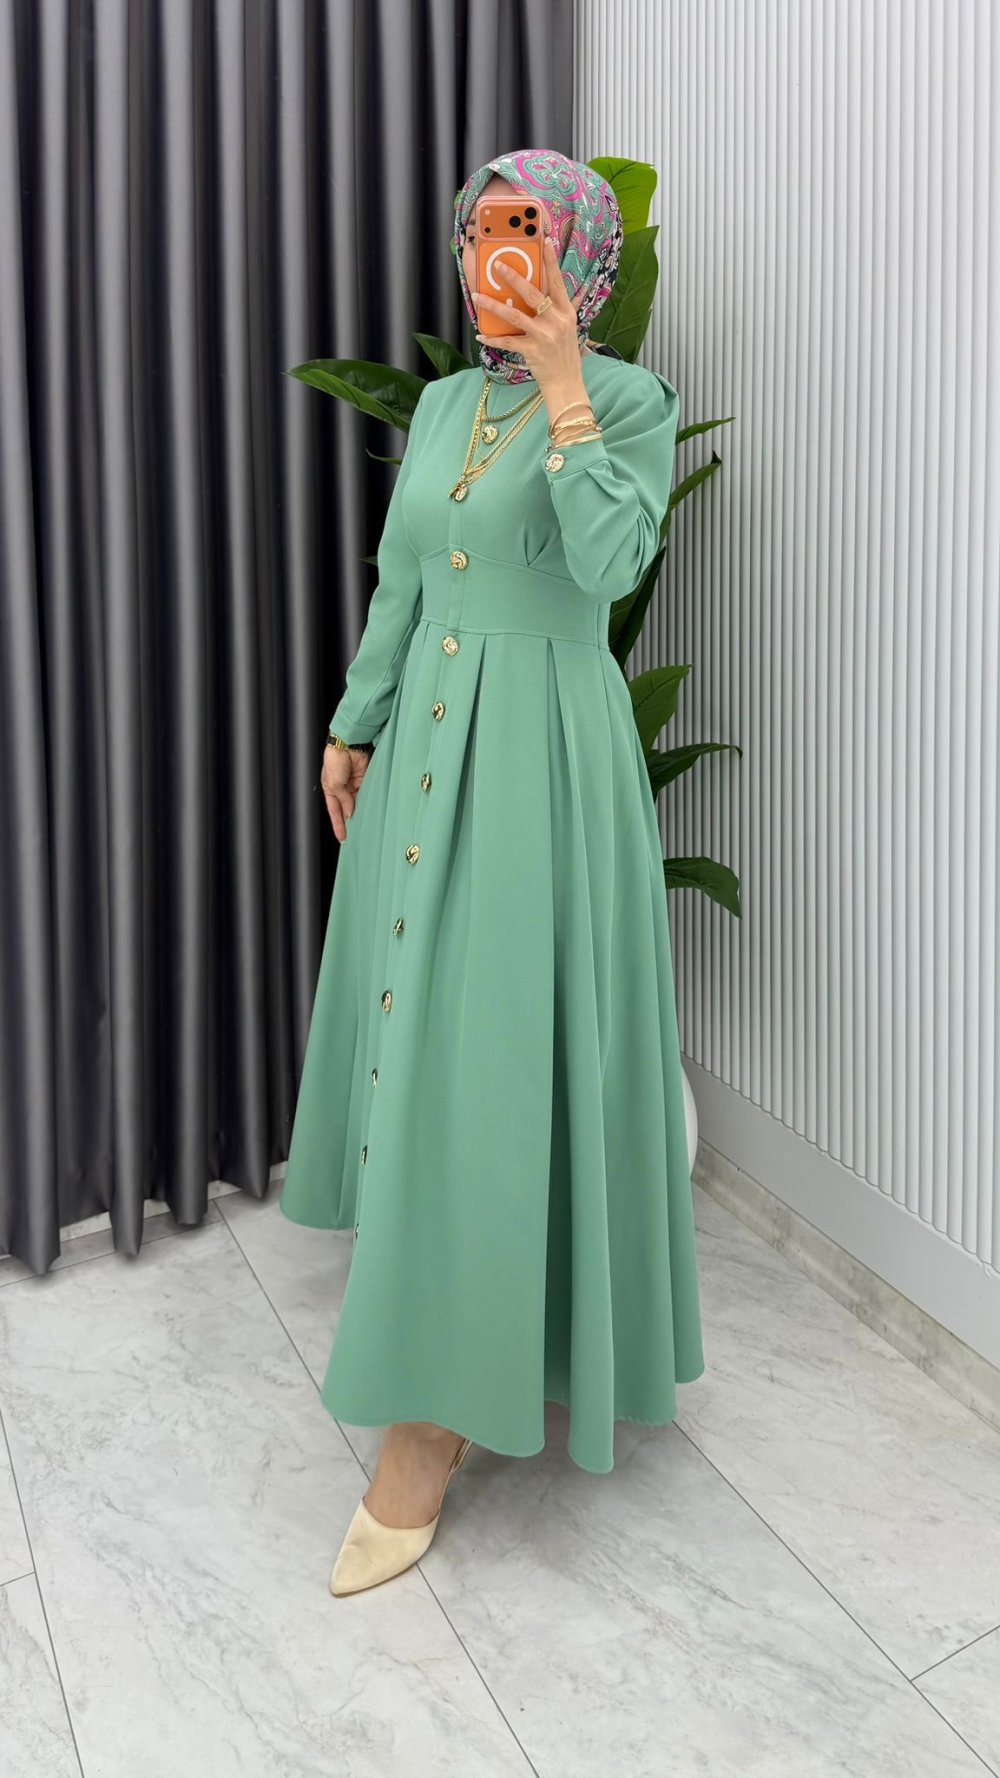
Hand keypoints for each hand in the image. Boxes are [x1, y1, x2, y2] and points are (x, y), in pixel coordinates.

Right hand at [320, 743, 370, 842]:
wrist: (347, 745)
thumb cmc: (335, 760)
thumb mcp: (334, 784)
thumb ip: (343, 799)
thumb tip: (350, 812)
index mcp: (330, 789)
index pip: (334, 812)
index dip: (338, 825)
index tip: (342, 837)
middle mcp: (341, 788)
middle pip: (346, 809)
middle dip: (350, 820)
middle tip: (355, 834)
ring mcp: (353, 784)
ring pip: (357, 803)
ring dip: (360, 811)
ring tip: (364, 824)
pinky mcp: (363, 779)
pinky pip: (365, 793)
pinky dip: (367, 801)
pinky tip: (370, 809)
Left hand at [471, 234, 585, 391]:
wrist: (567, 382)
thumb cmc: (564, 354)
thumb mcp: (566, 327)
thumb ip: (555, 309)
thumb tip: (537, 293)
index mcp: (566, 312)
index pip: (557, 281)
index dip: (550, 261)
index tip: (544, 241)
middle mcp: (556, 320)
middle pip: (532, 293)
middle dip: (513, 277)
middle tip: (498, 265)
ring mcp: (544, 335)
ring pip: (514, 315)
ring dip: (493, 305)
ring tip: (478, 296)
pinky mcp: (532, 350)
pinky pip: (508, 341)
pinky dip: (493, 338)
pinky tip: (481, 334)